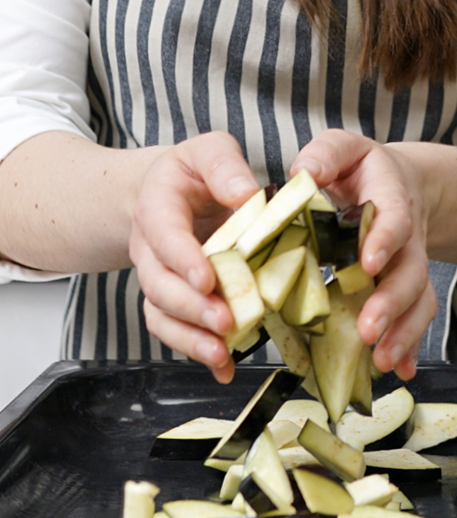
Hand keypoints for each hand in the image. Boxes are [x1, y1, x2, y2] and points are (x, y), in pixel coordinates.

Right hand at [129, 132, 259, 382]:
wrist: (166, 192)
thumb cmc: (193, 173)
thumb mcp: (209, 150)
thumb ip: (225, 165)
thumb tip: (246, 195)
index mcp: (158, 207)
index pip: (164, 234)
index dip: (182, 258)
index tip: (207, 278)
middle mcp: (150, 248)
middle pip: (158, 284)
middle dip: (190, 307)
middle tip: (225, 320)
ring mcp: (158, 278)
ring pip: (160, 314)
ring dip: (189, 338)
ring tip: (222, 352)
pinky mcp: (172, 301)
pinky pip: (173, 330)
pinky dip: (196, 352)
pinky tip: (224, 367)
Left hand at [292, 131, 436, 378]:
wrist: (400, 182)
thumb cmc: (359, 168)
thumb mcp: (343, 149)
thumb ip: (325, 155)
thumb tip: (301, 174)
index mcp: (390, 197)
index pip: (395, 218)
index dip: (385, 240)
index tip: (368, 263)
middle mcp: (408, 235)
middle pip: (411, 270)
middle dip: (391, 303)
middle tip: (368, 330)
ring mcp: (409, 265)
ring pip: (418, 299)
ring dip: (402, 332)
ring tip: (379, 360)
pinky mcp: (405, 289)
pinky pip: (415, 318)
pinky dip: (408, 346)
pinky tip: (398, 370)